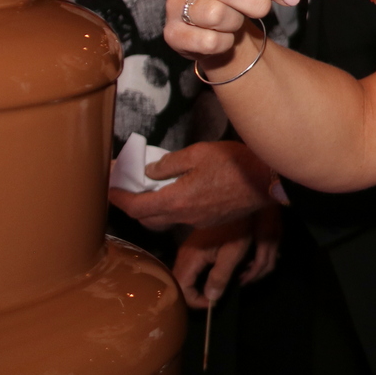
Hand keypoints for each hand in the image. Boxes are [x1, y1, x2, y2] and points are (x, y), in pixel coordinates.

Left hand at [109, 141, 272, 229]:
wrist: (268, 181)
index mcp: (176, 200)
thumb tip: (151, 171)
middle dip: (132, 205)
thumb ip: (170, 163)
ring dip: (152, 209)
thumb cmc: (235, 162)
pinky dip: (173, 208)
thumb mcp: (199, 153)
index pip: (136, 206)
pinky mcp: (212, 221)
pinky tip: (181, 191)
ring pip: (165, 220)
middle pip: (147, 218)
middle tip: (127, 188)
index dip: (118, 198)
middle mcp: (184, 216)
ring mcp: (199, 222)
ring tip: (151, 189)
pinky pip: (183, 218)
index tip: (107, 188)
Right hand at [164, 0, 300, 60]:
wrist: (215, 27)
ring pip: (217, 14)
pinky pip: (209, 41)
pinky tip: (222, 36)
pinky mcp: (172, 33)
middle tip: (264, 9)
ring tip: (235, 20)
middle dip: (257, 2)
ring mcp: (174, 4)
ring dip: (236, 22)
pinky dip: (224, 43)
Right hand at [172, 216, 257, 308]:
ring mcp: (188, 249)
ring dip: (198, 286)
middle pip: (180, 283)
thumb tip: (211, 298)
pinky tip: (215, 274)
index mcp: (191, 257)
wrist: (235, 199)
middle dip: (195, 295)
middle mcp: (184, 254)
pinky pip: (191, 267)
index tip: (213, 302)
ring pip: (185, 275)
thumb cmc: (237, 227)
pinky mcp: (194, 246)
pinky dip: (200, 276)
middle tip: (214, 297)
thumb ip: (220, 277)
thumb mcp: (233, 254)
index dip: (195, 301)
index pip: (181, 289)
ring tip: (217, 288)